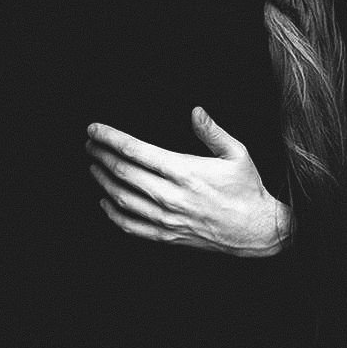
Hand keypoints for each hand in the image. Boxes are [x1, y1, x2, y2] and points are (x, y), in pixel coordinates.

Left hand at [85, 107, 291, 257]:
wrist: (256, 231)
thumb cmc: (247, 189)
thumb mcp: (237, 153)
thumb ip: (212, 131)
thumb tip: (195, 111)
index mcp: (185, 171)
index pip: (135, 150)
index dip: (110, 138)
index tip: (94, 129)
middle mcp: (171, 195)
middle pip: (122, 172)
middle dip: (101, 155)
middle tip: (89, 145)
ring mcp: (167, 218)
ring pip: (121, 198)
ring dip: (102, 180)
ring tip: (93, 167)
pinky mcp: (166, 236)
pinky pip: (130, 226)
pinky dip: (112, 213)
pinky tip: (106, 201)